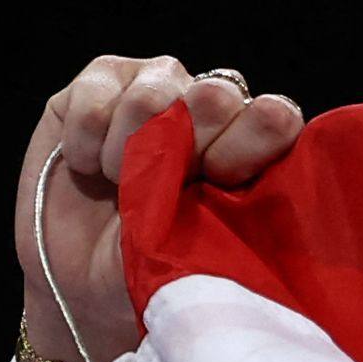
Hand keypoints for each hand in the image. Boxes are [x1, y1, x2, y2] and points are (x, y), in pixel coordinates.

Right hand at [13, 55, 304, 361]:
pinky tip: (87, 168)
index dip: (251, 142)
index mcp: (259, 146)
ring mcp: (159, 83)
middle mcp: (214, 104)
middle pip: (216, 96)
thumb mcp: (209, 255)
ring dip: (127, 153)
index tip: (220, 180)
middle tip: (162, 190)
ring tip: (120, 186)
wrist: (86, 283)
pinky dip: (86, 144)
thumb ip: (244, 210)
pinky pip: (96, 101)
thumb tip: (271, 156)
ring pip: (153, 96)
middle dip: (187, 146)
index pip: (276, 116)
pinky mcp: (101, 77)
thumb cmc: (160, 271)